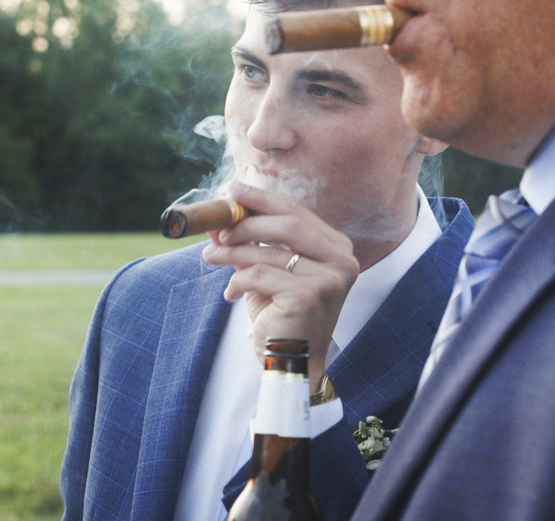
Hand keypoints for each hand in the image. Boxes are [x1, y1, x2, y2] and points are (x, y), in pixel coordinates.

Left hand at [202, 181, 359, 392]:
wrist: (290, 364)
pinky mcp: (310, 297)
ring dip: (233, 251)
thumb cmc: (281, 316)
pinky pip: (261, 275)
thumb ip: (252, 243)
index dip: (263, 199)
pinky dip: (239, 281)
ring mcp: (330, 279)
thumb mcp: (267, 273)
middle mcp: (342, 260)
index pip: (298, 212)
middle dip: (247, 221)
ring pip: (269, 250)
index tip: (233, 190)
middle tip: (218, 226)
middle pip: (288, 223)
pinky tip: (231, 293)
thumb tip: (220, 217)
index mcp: (337, 248)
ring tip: (212, 255)